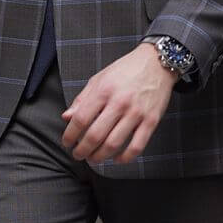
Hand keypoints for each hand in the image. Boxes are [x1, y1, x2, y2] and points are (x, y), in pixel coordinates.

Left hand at [61, 42, 176, 164]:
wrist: (156, 63)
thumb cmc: (126, 70)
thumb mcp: (99, 79)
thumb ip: (82, 99)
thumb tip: (66, 117)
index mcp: (103, 91)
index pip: (80, 120)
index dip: (70, 135)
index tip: (67, 142)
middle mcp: (119, 103)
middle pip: (95, 136)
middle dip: (83, 150)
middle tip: (78, 155)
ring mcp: (136, 113)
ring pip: (114, 144)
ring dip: (100, 156)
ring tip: (94, 158)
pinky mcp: (151, 121)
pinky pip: (137, 146)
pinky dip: (125, 158)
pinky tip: (117, 159)